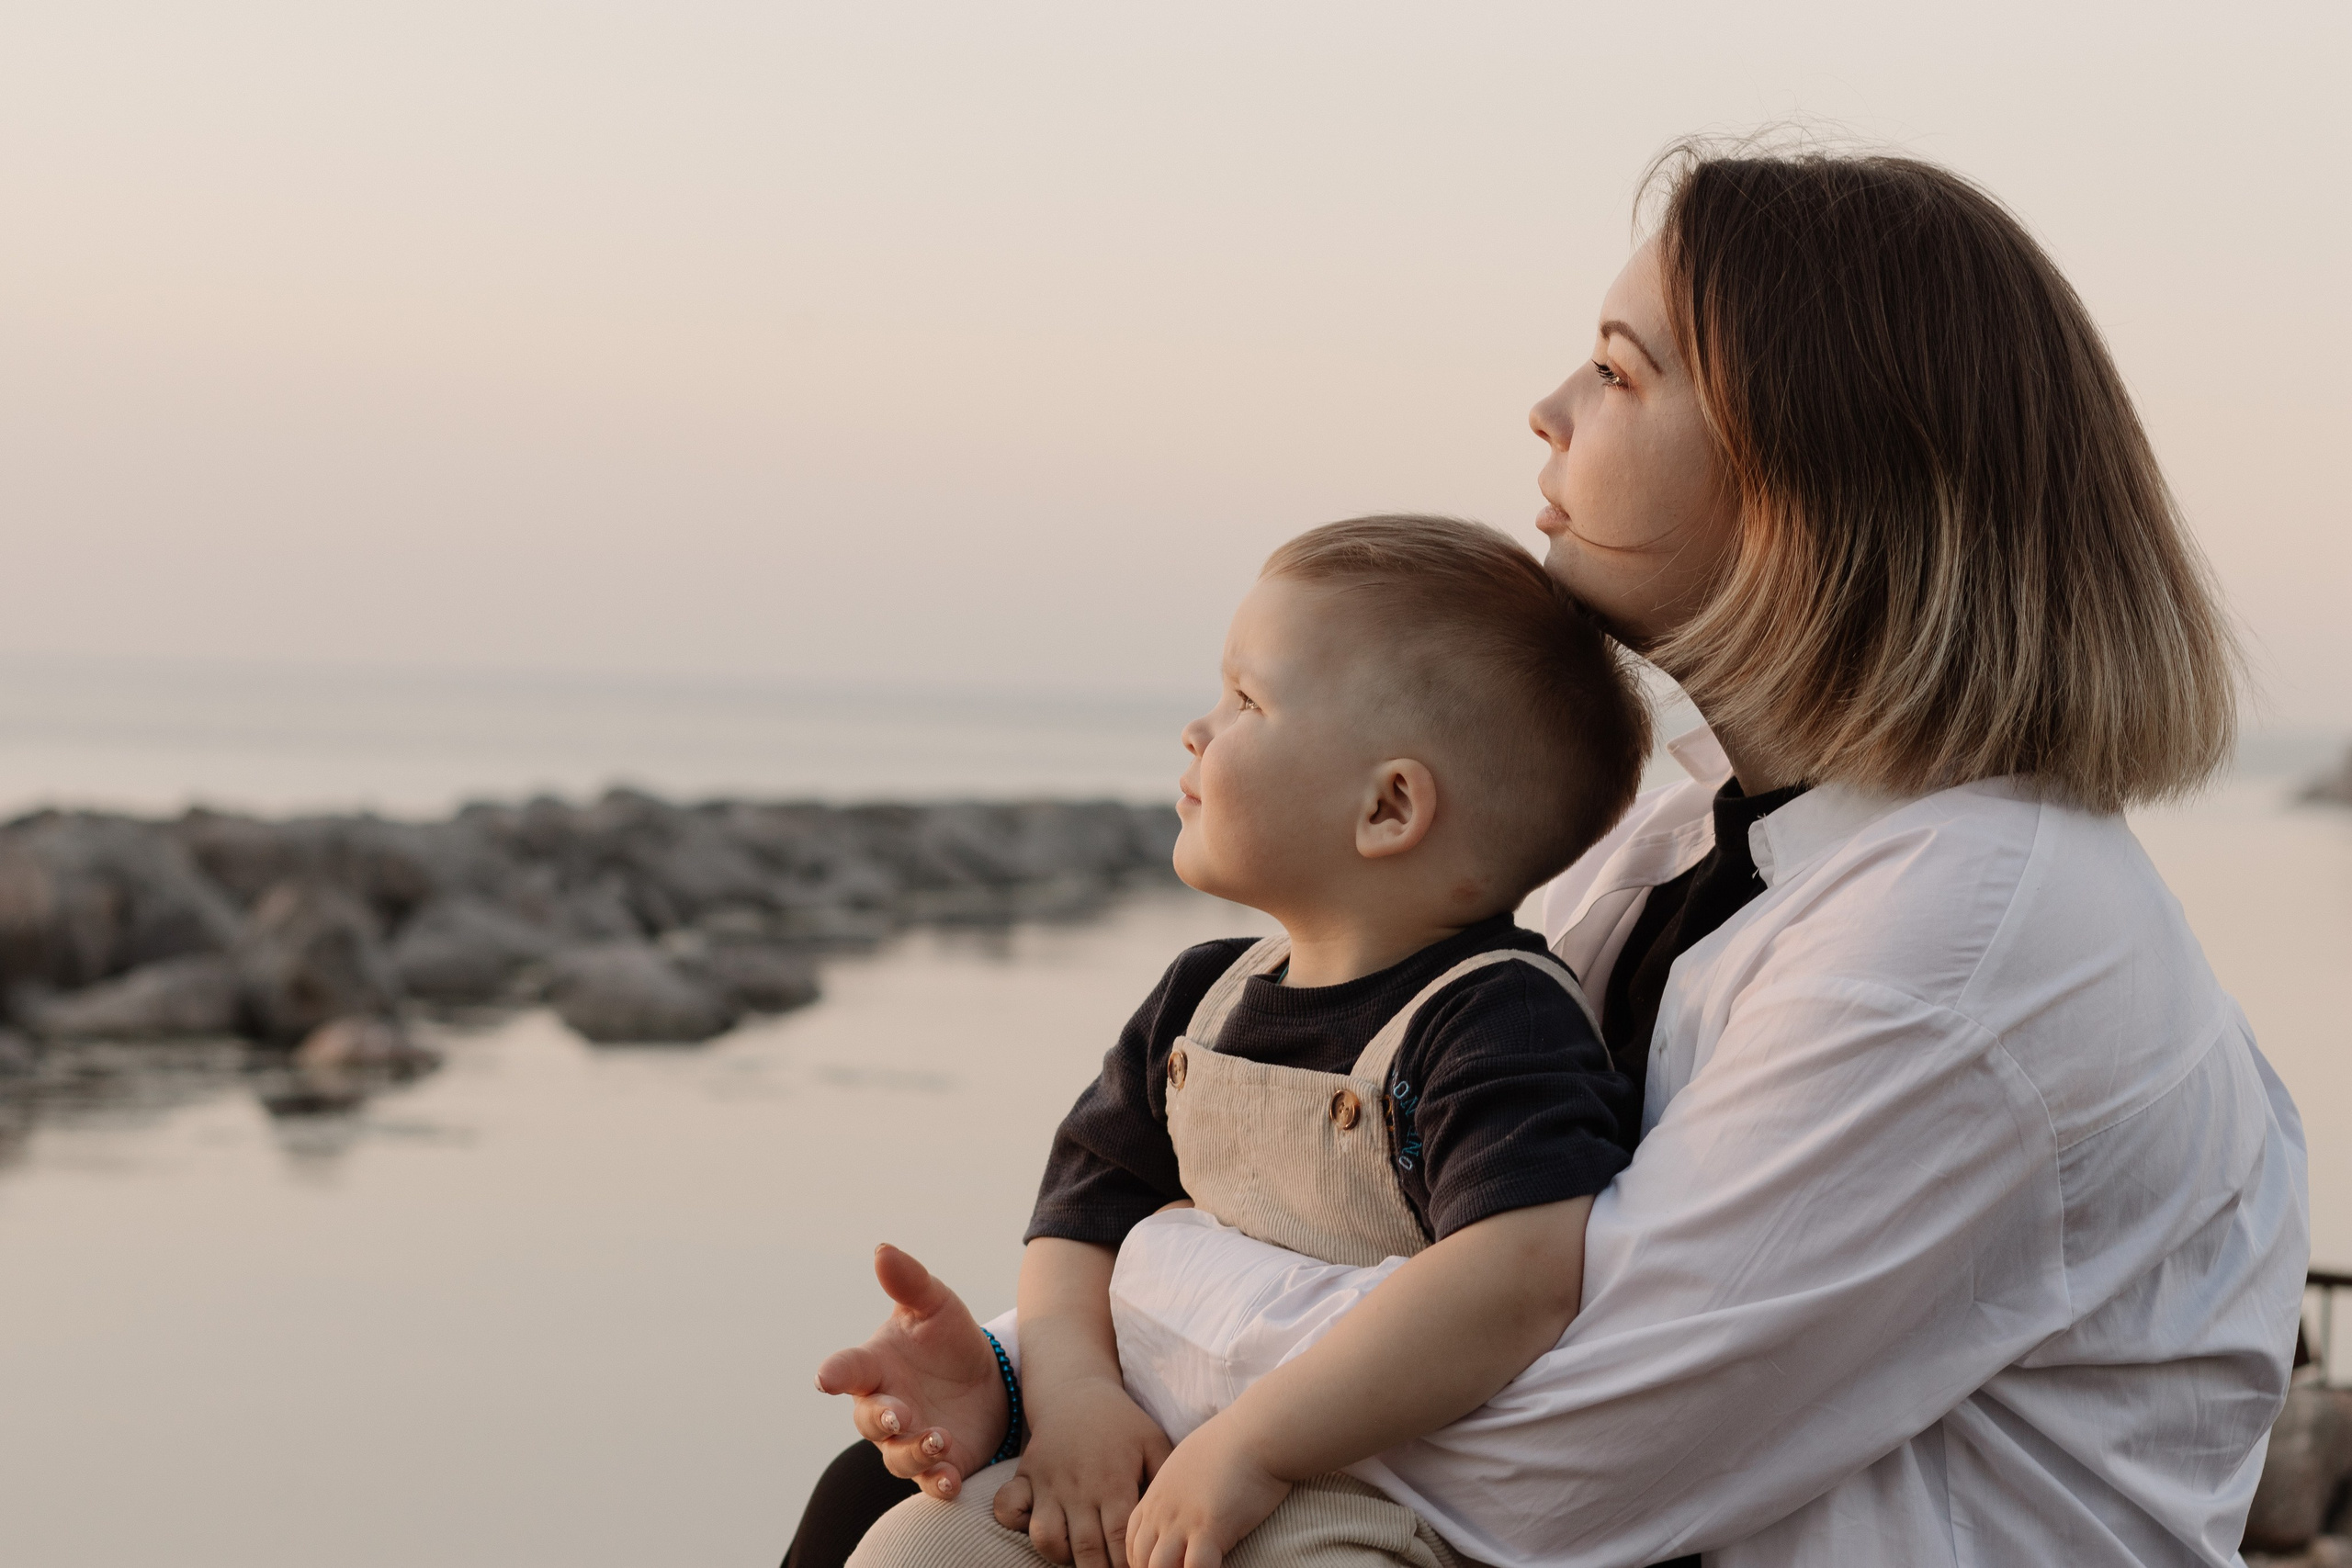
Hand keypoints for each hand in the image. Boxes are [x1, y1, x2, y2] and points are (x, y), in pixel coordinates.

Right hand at [814, 1243, 1007, 1499]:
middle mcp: (886, 1407)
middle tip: (897, 1414)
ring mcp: (908, 1440)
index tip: (826, 1378)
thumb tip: (882, 1249)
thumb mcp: (935, 1305)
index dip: (835, 1373)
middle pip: (868, 1421)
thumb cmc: (947, 1339)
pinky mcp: (938, 1465)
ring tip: (937, 1438)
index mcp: (876, 1366)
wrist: (988, 1380)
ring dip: (914, 1451)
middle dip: (880, 1419)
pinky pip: (930, 1481)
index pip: (847, 1369)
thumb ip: (909, 1281)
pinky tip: (949, 1480)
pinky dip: (937, 1483)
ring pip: (897, 1456)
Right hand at [991, 1374, 1171, 1567]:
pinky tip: (1042, 1522)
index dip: (1128, 1563)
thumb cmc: (1121, 1423)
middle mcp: (1078, 1486)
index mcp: (1114, 1482)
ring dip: (1063, 1556)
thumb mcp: (1153, 1444)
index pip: (1120, 1540)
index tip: (1135, 1567)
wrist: (1077, 1390)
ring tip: (1080, 1554)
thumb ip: (1164, 1482)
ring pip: (1046, 1539)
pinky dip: (1017, 1522)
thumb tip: (1179, 1518)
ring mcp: (1047, 1482)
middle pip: (1086, 1549)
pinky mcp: (1025, 1476)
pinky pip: (1008, 1508)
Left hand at [1123, 1415, 1291, 1567]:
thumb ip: (1178, 1490)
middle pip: (1141, 1560)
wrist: (1256, 1432)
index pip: (1132, 1542)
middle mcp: (1163, 1511)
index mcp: (1156, 1496)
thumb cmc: (1231, 1445)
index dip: (1141, 1562)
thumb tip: (1187, 1508)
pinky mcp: (1209, 1529)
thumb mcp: (1189, 1464)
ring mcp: (1183, 1521)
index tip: (1159, 1567)